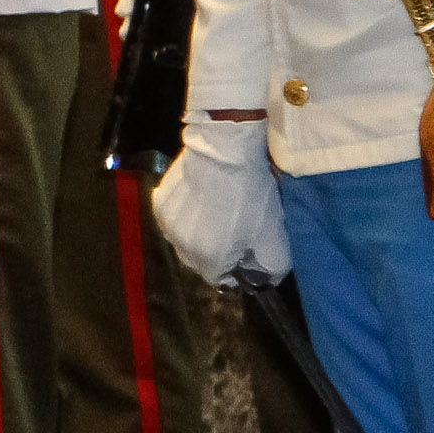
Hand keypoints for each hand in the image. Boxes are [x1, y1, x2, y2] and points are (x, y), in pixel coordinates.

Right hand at [152, 119, 289, 287]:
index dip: (234, 269)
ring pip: (183, 242)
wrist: (224, 152)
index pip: (219, 279)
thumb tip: (262, 279)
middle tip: (233, 232)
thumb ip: (272, 268)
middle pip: (198, 263)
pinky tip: (200, 202)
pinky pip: (173, 222)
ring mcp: (166, 224)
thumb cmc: (251, 195)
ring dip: (197, 237)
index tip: (244, 252)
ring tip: (215, 215)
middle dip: (215, 254)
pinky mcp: (159, 203)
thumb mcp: (274, 235)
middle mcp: (181, 246)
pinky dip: (185, 218)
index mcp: (208, 258)